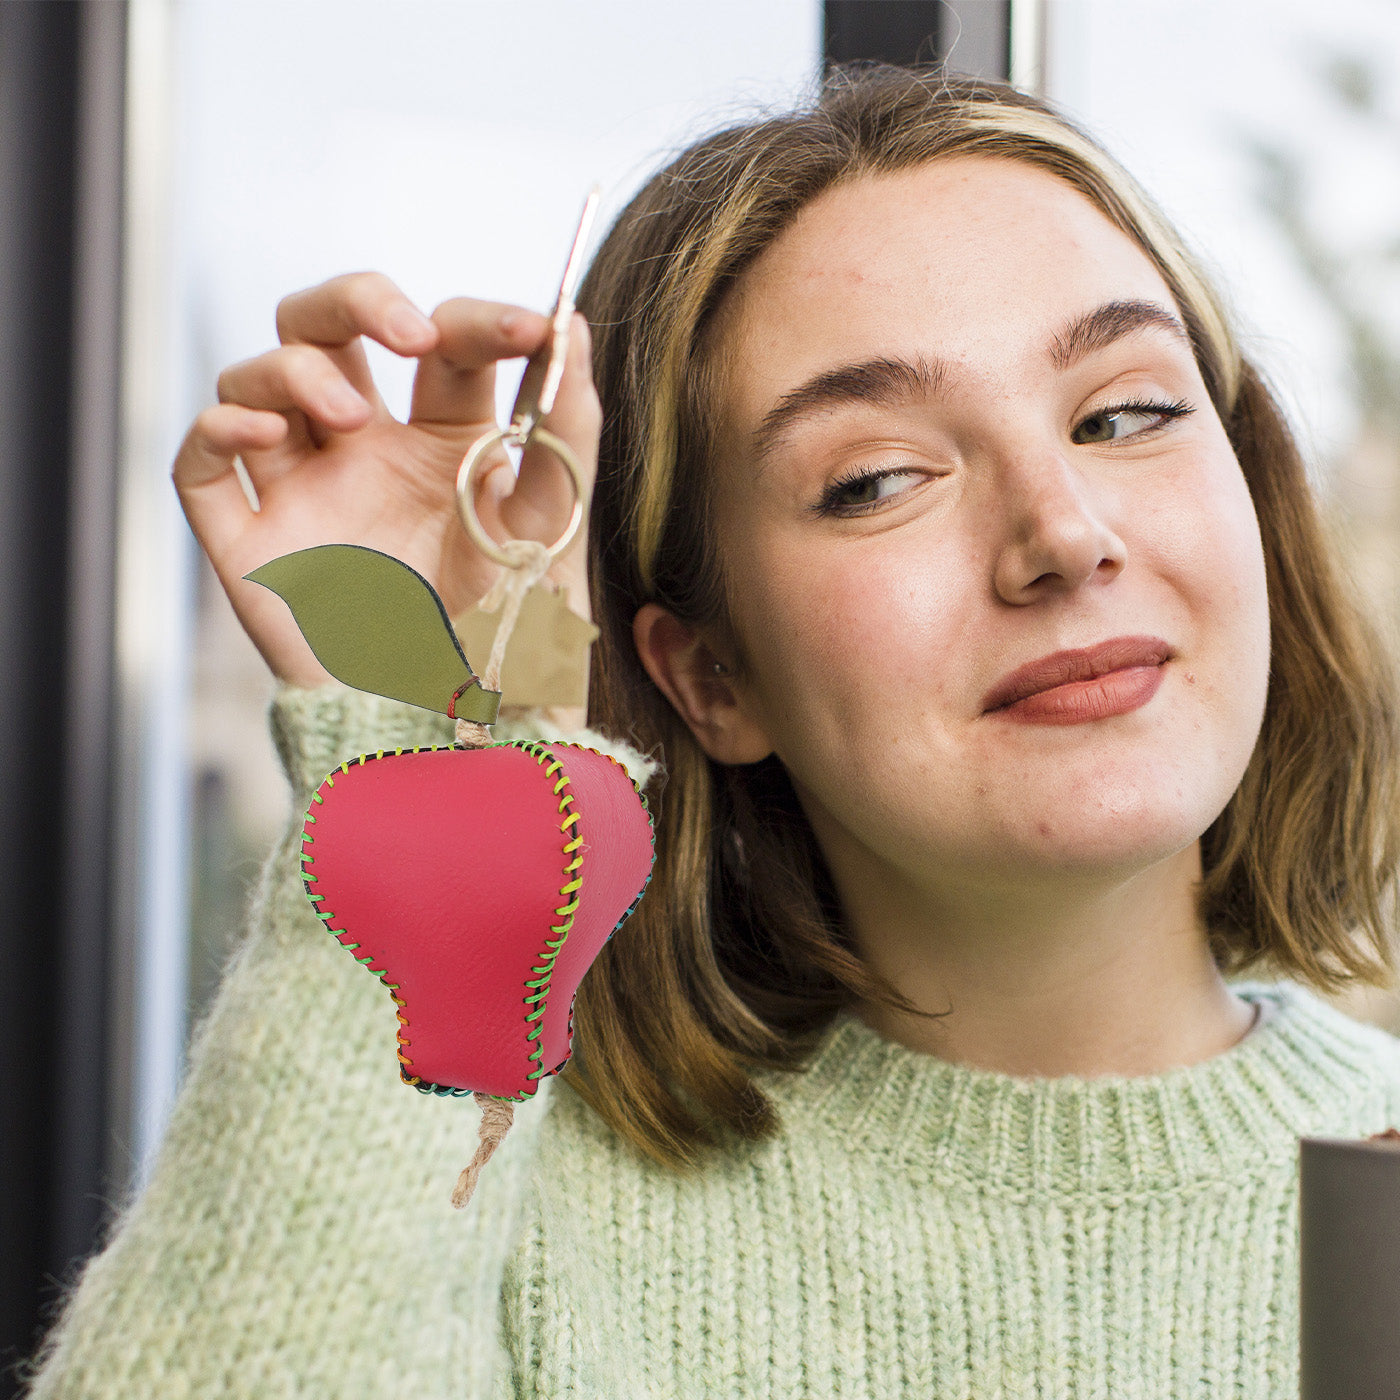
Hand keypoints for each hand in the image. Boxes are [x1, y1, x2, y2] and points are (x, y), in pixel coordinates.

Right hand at [172, 272, 600, 688]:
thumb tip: (571, 322)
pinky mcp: (254, 547)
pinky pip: (202, 464)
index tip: (529, 329)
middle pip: (326, 326)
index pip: (440, 344)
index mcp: (445, 444)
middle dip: (358, 298)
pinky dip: (218, 427)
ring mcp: (306, 494)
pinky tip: (264, 435)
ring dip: (293, 369)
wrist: (466, 738)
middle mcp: (368, 455)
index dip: (476, 319)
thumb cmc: (518, 641)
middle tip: (410, 333)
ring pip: (257, 379)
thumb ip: (568, 430)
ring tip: (346, 419)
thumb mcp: (554, 530)